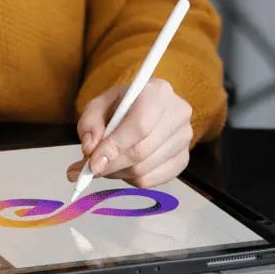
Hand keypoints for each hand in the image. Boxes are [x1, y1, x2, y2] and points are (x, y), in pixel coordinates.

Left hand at [66, 78, 192, 189]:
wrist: (144, 107)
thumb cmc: (121, 105)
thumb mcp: (99, 105)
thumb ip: (90, 123)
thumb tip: (90, 149)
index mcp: (157, 92)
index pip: (139, 126)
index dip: (114, 147)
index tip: (93, 163)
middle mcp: (177, 114)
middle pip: (141, 151)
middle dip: (112, 165)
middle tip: (91, 169)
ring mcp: (184, 138)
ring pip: (144, 169)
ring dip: (118, 172)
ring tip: (105, 164)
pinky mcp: (183, 159)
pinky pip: (152, 181)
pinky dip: (131, 179)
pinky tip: (123, 166)